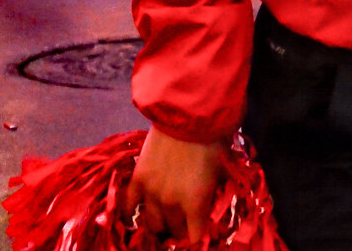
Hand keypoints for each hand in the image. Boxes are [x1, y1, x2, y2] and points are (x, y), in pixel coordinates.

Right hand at [124, 128, 225, 244]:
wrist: (188, 115)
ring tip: (164, 220)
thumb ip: (213, 192)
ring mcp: (152, 193)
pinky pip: (129, 205)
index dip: (197, 236)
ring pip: (152, 223)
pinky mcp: (138, 179)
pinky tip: (134, 216)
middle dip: (180, 229)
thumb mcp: (222, 170)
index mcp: (195, 204)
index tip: (199, 231)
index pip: (194, 237)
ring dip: (160, 224)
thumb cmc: (213, 140)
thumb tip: (209, 204)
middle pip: (173, 230)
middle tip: (184, 222)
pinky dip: (131, 213)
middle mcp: (171, 204)